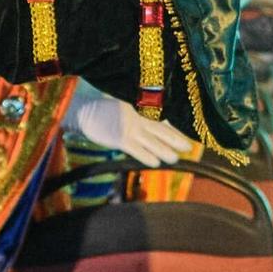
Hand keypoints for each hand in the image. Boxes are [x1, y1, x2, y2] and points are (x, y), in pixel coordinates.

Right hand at [62, 84, 195, 165]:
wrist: (83, 111)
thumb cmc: (105, 111)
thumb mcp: (126, 108)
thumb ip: (140, 114)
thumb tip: (158, 121)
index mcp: (140, 109)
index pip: (162, 120)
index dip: (175, 128)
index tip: (188, 136)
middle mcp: (138, 118)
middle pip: (161, 130)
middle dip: (176, 139)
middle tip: (189, 147)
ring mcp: (129, 128)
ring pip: (152, 141)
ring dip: (165, 150)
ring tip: (176, 159)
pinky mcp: (119, 138)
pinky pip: (136, 149)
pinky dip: (146, 156)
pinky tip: (155, 163)